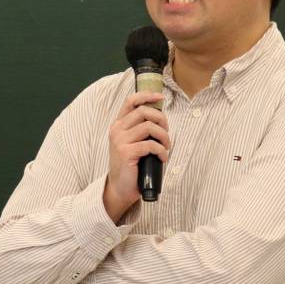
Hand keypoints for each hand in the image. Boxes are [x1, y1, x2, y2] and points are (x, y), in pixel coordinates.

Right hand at [103, 91, 169, 221]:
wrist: (120, 187)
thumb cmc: (131, 165)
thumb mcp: (133, 142)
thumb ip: (141, 129)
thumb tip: (161, 118)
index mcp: (119, 124)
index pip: (131, 101)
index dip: (147, 95)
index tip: (160, 97)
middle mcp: (117, 130)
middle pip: (144, 111)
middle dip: (161, 119)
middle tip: (166, 133)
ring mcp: (120, 141)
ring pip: (149, 127)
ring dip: (163, 136)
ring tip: (166, 147)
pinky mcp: (126, 153)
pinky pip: (150, 145)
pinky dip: (161, 150)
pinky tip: (162, 157)